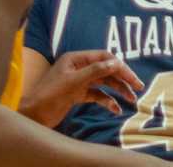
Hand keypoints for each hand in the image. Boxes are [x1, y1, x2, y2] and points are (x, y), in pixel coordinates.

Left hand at [19, 50, 143, 126]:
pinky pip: (97, 95)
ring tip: (131, 99)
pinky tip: (116, 109)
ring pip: (104, 83)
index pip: (104, 57)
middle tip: (139, 87)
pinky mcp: (78, 95)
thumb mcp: (74, 81)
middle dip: (123, 78)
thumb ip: (96, 71)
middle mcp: (79, 68)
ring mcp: (79, 82)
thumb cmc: (50, 94)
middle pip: (106, 69)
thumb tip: (117, 63)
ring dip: (118, 90)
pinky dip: (107, 101)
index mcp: (76, 59)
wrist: (34, 115)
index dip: (119, 65)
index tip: (131, 76)